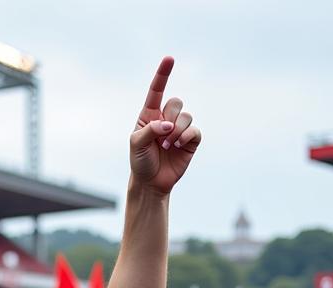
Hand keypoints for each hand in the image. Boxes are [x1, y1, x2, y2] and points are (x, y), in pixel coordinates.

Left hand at [129, 57, 201, 195]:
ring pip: (187, 116)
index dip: (163, 74)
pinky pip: (195, 130)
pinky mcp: (190, 141)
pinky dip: (187, 137)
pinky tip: (179, 146)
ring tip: (167, 146)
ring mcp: (179, 129)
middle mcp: (166, 118)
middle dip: (170, 117)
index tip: (169, 59)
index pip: (157, 90)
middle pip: (176, 102)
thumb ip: (150, 129)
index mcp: (150, 115)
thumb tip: (169, 124)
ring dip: (177, 131)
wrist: (150, 183)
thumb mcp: (136, 143)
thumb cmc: (140, 161)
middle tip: (162, 136)